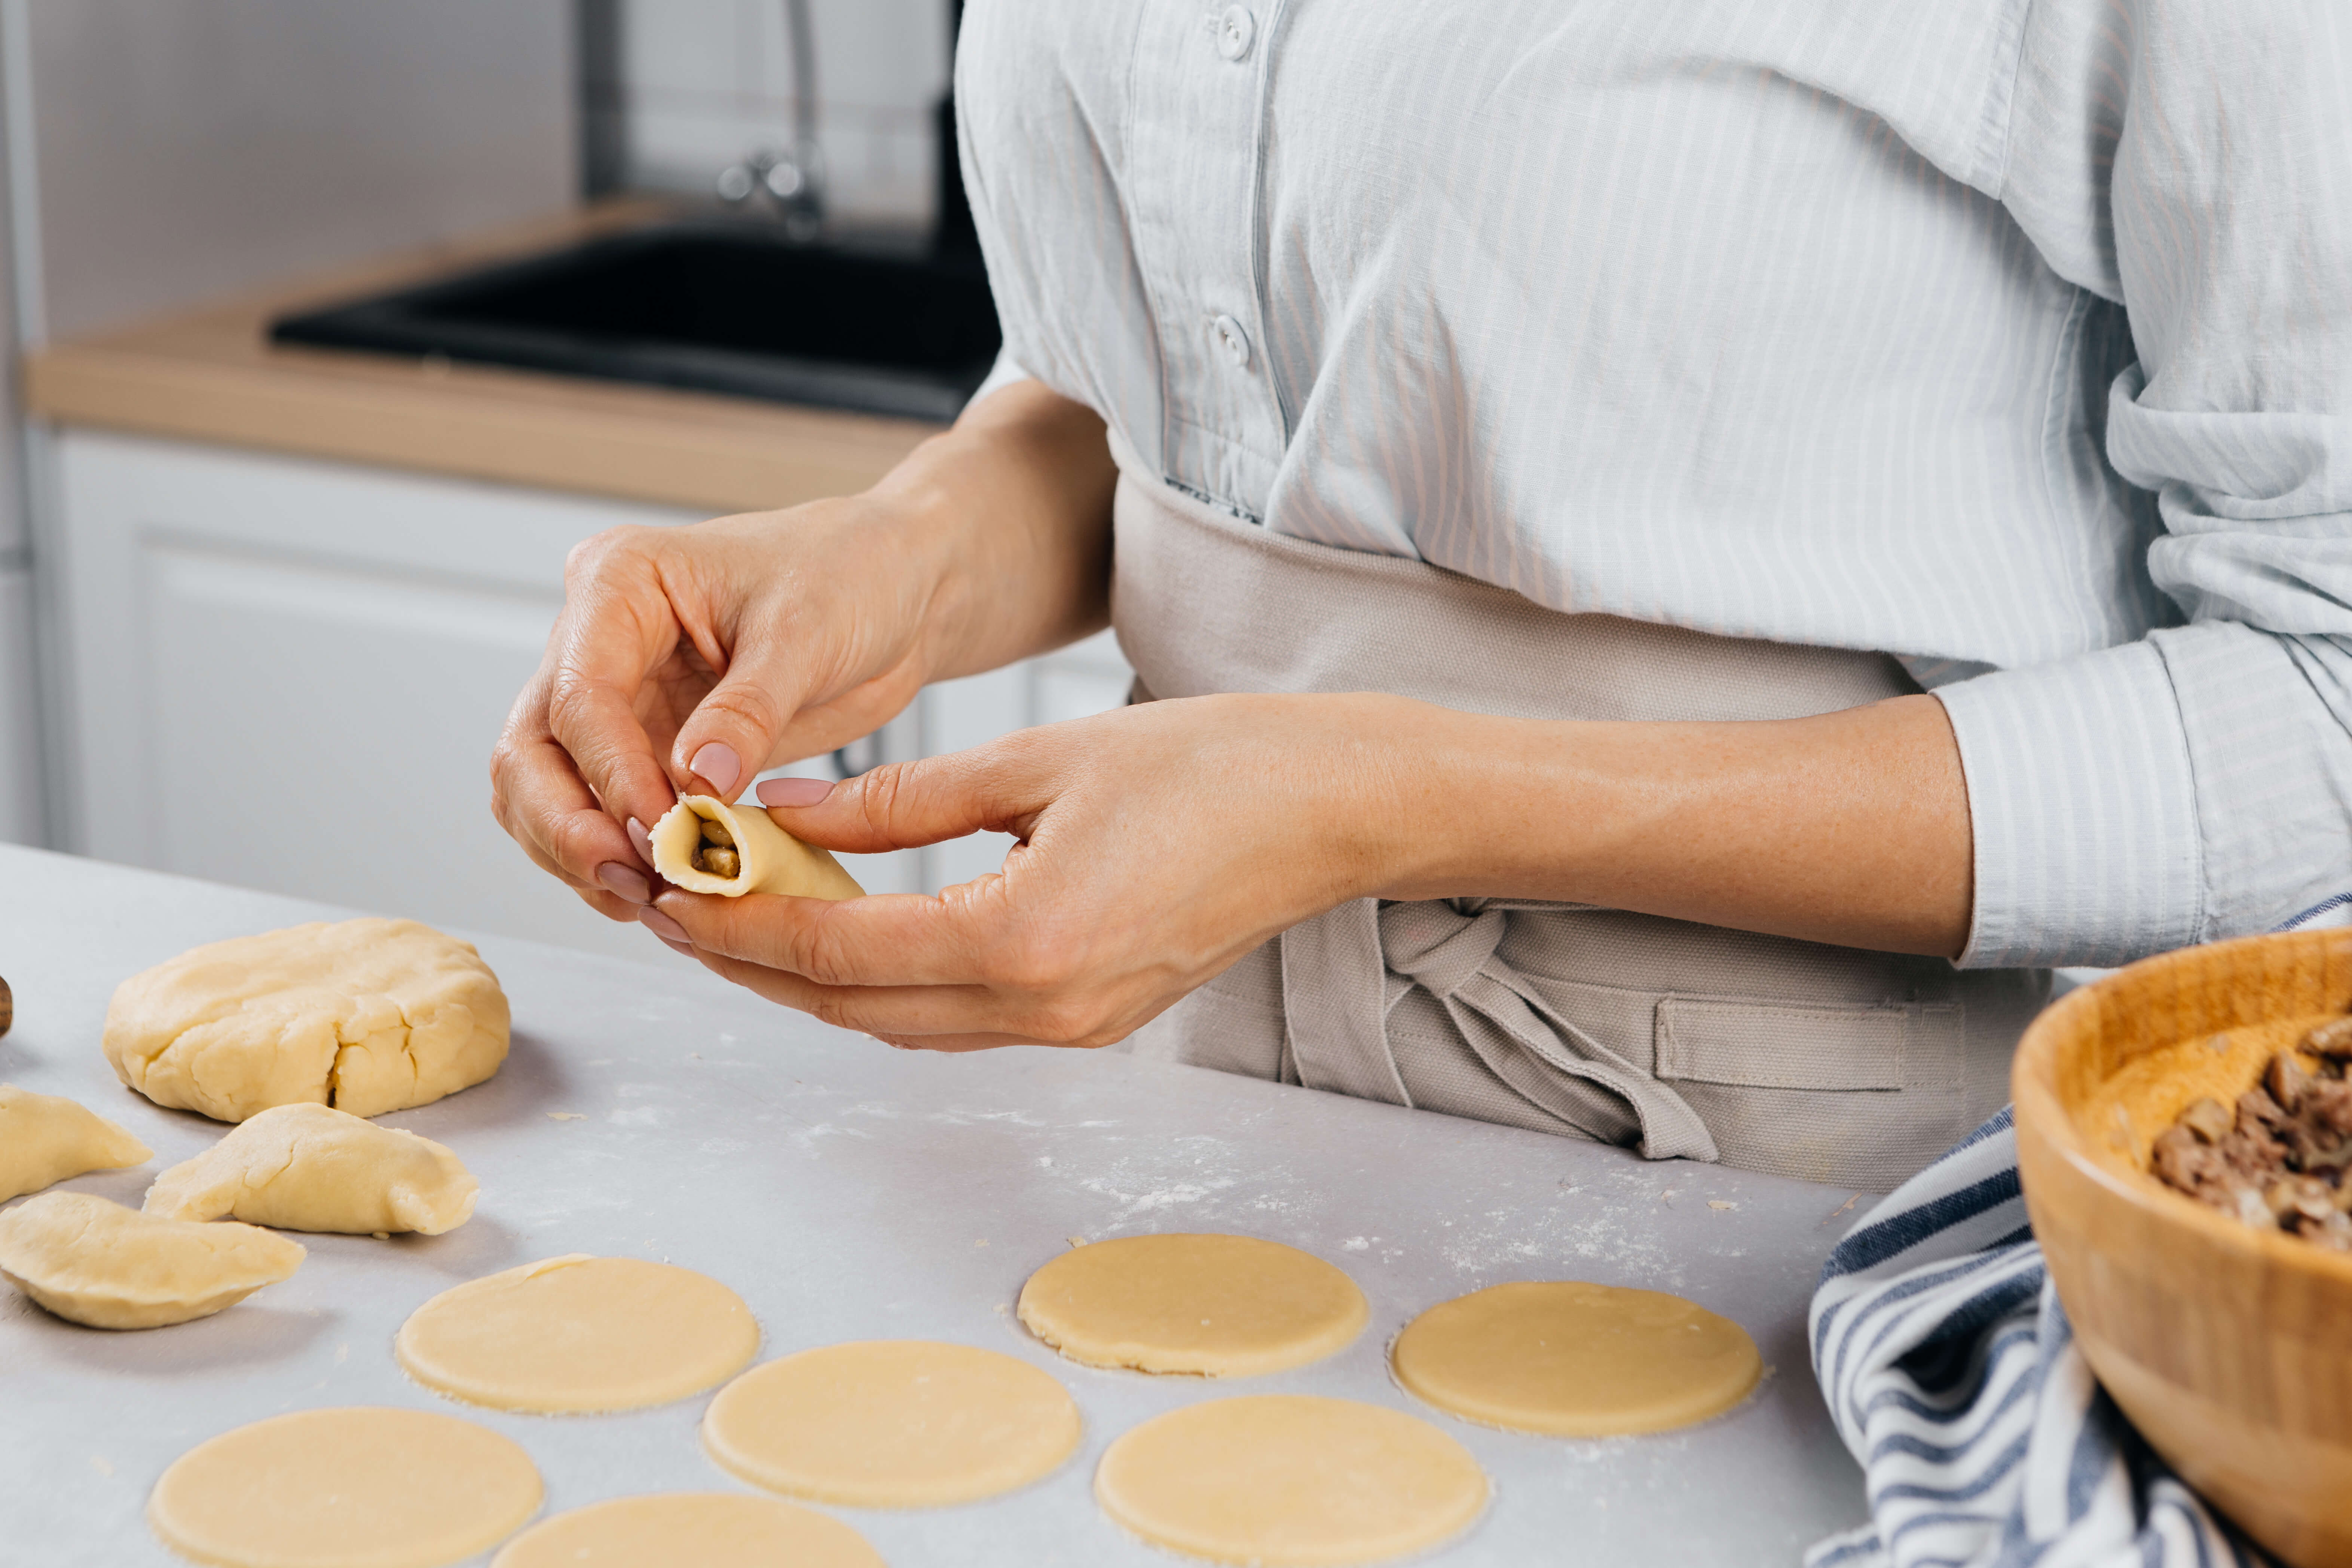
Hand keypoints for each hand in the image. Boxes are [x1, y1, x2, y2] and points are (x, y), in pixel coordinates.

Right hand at [490, 495, 947, 926]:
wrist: (893, 592)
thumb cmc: (850, 575)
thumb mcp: (807, 632)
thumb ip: (748, 710)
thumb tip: (698, 785)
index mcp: (618, 583)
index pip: (579, 695)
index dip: (611, 775)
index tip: (660, 832)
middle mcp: (596, 642)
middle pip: (531, 751)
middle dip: (568, 827)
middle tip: (638, 879)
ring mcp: (616, 701)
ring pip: (546, 794)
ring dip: (583, 855)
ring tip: (655, 899)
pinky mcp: (647, 750)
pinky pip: (600, 815)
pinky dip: (619, 860)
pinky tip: (668, 892)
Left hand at [648, 693, 1424, 1048]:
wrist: (1333, 811)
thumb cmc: (1210, 766)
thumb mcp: (1041, 758)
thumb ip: (902, 798)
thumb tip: (786, 812)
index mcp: (1025, 940)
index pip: (837, 946)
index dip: (740, 920)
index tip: (671, 885)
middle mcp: (1042, 1008)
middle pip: (851, 1005)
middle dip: (752, 960)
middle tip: (677, 904)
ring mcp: (1070, 1027)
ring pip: (896, 1020)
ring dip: (812, 976)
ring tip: (740, 913)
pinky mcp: (1089, 1018)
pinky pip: (953, 1015)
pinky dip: (882, 980)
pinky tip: (845, 927)